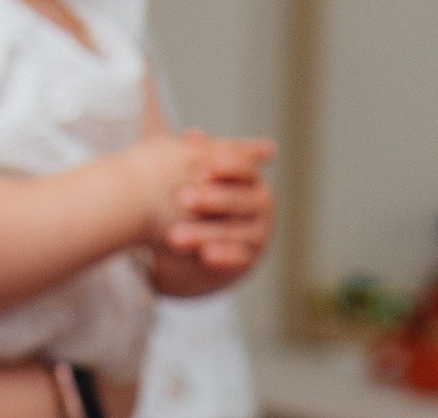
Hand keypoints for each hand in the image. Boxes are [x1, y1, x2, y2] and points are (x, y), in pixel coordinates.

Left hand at [152, 136, 274, 292]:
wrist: (200, 249)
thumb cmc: (201, 203)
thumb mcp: (199, 178)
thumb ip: (200, 157)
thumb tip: (192, 136)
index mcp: (252, 178)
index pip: (244, 168)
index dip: (225, 167)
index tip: (200, 169)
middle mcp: (262, 204)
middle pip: (239, 199)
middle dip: (211, 199)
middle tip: (183, 198)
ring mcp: (259, 234)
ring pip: (234, 231)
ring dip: (204, 233)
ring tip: (174, 236)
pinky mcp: (251, 261)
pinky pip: (239, 258)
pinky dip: (224, 256)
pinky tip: (205, 256)